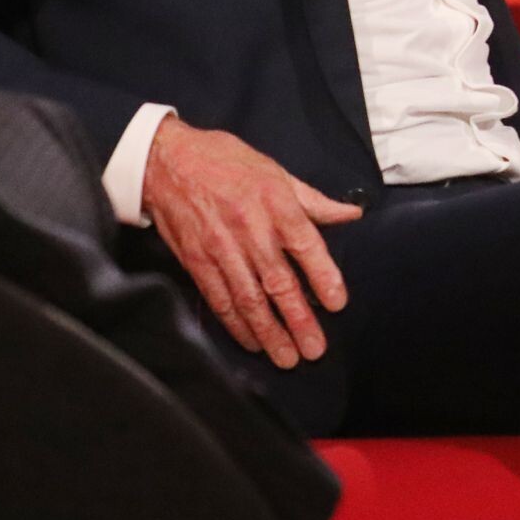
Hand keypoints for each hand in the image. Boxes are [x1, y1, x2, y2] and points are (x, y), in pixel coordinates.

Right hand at [142, 116, 361, 367]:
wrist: (167, 162)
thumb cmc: (228, 163)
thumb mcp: (276, 172)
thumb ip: (314, 201)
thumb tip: (352, 213)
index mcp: (276, 203)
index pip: (307, 245)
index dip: (323, 277)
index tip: (337, 304)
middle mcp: (249, 229)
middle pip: (278, 281)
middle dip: (298, 320)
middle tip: (314, 349)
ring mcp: (220, 248)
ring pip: (248, 298)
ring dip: (269, 332)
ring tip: (286, 357)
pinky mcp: (196, 261)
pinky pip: (219, 299)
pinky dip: (236, 324)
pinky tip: (251, 342)